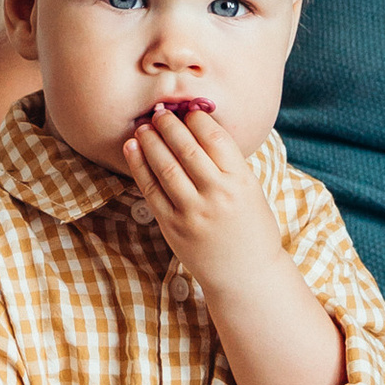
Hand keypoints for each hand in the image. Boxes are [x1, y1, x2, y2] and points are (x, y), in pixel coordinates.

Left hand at [122, 102, 285, 287]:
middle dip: (169, 124)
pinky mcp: (173, 227)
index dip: (197, 118)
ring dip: (151, 141)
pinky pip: (151, 190)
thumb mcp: (250, 190)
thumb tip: (199, 125)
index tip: (188, 110)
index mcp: (240, 181)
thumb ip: (228, 163)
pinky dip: (139, 166)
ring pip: (165, 166)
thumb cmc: (251, 227)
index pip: (214, 138)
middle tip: (159, 112)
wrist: (246, 275)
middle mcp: (216, 195)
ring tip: (144, 127)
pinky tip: (133, 149)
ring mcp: (192, 212)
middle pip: (186, 148)